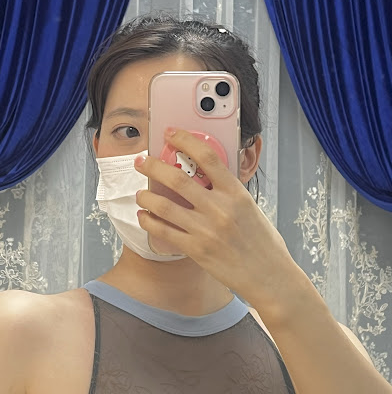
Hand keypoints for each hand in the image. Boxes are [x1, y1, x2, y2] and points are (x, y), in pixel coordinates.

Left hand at [134, 128, 299, 312]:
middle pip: (178, 179)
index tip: (171, 133)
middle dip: (153, 166)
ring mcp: (206, 230)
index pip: (207, 157)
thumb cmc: (262, 241)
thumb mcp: (250, 207)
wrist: (271, 277)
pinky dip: (149, 221)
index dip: (185, 140)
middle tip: (141, 161)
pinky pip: (164, 232)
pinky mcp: (197, 250)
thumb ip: (227, 191)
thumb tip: (202, 174)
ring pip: (164, 206)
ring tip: (140, 192)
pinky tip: (144, 216)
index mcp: (236, 193)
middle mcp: (220, 209)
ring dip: (146, 196)